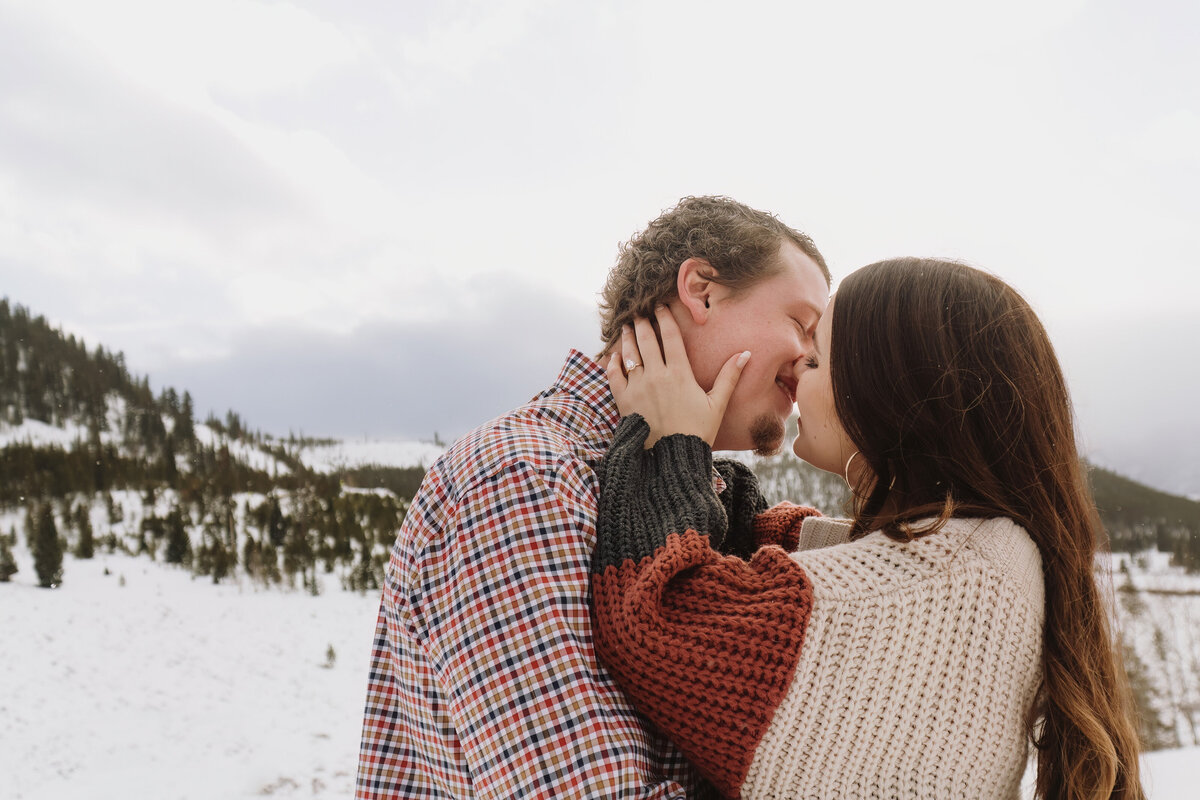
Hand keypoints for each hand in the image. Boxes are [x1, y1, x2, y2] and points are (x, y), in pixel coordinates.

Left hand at [605, 305, 750, 447]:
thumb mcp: (717, 404)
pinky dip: (613, 363)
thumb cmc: (696, 432)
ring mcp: (638, 387)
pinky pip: (615, 376)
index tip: (660, 306)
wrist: (671, 458)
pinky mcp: (624, 400)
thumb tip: (745, 354)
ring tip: (627, 327)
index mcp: (680, 373)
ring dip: (628, 338)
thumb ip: (729, 376)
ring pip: (630, 354)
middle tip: (640, 312)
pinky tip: (614, 355)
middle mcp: (657, 375)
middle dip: (643, 322)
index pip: (670, 337)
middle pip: (647, 340)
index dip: (665, 318)